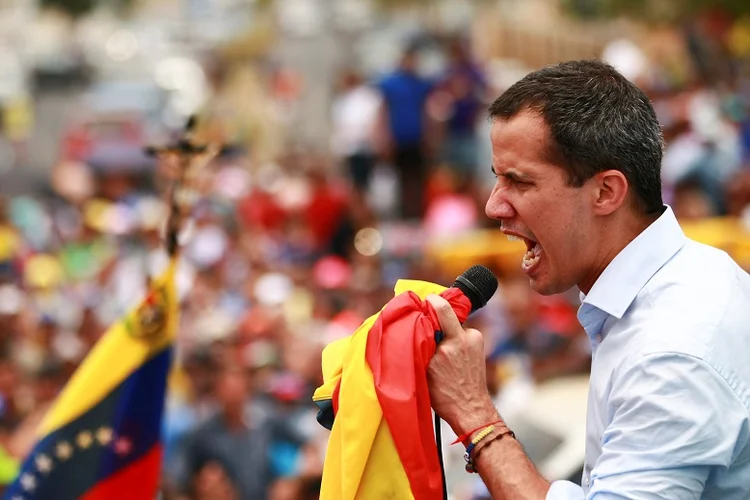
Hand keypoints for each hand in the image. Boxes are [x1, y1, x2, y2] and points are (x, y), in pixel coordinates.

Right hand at [426, 295, 499, 434]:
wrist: (470, 409)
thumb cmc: (445, 395)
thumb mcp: (425, 370)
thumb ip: (423, 344)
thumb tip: (415, 325)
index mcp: (453, 343)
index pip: (442, 308)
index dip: (431, 300)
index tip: (423, 300)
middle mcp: (467, 338)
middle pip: (448, 316)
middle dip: (437, 318)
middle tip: (427, 326)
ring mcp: (476, 341)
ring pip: (455, 327)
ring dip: (446, 332)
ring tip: (439, 350)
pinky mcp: (480, 344)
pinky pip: (463, 334)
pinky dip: (455, 339)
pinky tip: (450, 355)